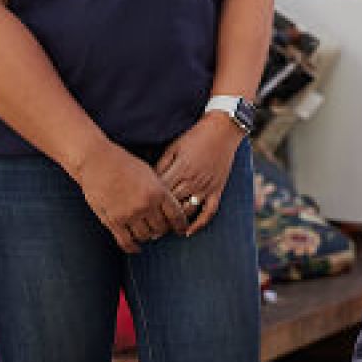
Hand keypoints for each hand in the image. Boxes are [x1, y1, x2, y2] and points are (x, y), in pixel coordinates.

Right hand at [70, 141, 188, 252]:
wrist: (97, 162)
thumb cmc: (124, 163)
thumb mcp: (149, 172)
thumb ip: (159, 190)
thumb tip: (168, 206)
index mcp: (158, 191)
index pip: (176, 215)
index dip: (181, 225)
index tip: (182, 230)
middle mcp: (146, 205)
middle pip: (161, 228)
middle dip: (163, 230)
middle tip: (161, 230)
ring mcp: (129, 214)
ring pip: (145, 236)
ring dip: (148, 237)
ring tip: (148, 234)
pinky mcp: (113, 221)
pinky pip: (126, 241)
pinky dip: (132, 247)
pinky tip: (136, 248)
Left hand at [156, 114, 243, 236]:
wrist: (223, 130)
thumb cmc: (195, 136)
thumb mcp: (174, 147)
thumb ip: (161, 165)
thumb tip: (148, 183)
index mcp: (180, 169)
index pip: (160, 193)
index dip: (148, 203)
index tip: (138, 212)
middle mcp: (193, 180)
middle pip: (172, 205)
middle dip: (157, 217)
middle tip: (144, 226)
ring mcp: (207, 187)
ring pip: (188, 211)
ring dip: (175, 223)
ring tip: (161, 231)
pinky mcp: (218, 189)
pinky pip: (210, 212)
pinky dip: (200, 223)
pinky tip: (188, 232)